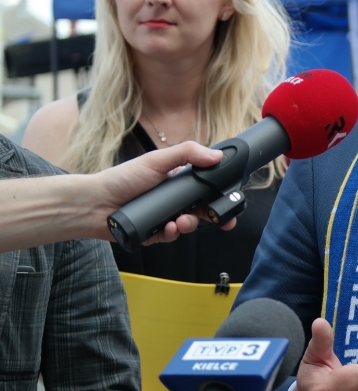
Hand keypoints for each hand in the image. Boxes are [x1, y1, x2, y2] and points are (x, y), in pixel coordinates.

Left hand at [91, 141, 236, 242]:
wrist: (93, 204)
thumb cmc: (122, 179)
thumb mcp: (157, 160)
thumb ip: (188, 153)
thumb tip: (217, 155)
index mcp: (176, 181)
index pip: (205, 188)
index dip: (219, 195)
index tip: (230, 201)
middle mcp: (172, 199)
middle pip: (202, 210)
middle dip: (212, 216)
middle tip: (220, 221)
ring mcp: (164, 216)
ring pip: (187, 225)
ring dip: (189, 225)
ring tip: (180, 222)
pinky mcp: (153, 233)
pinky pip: (170, 237)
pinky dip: (171, 234)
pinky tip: (166, 228)